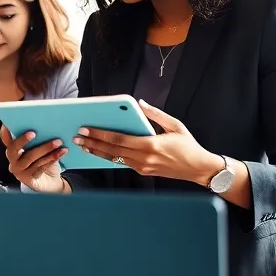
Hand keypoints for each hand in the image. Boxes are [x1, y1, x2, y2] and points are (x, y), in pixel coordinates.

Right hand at [0, 125, 67, 193]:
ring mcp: (19, 171)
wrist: (49, 182)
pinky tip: (61, 152)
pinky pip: (41, 166)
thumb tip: (44, 125)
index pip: (5, 139)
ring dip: (45, 148)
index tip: (8, 123)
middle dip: (23, 140)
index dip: (5, 131)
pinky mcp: (29, 179)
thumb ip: (36, 140)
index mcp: (13, 150)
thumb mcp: (38, 149)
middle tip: (34, 133)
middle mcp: (13, 160)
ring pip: (31, 157)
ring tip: (58, 142)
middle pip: (14, 149)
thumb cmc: (42, 161)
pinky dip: (52, 158)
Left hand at [72, 100, 217, 181]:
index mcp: (150, 144)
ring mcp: (143, 167)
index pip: (119, 139)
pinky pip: (123, 163)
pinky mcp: (143, 171)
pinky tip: (100, 151)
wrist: (198, 169)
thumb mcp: (175, 125)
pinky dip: (110, 157)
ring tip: (83, 145)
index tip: (86, 129)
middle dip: (92, 143)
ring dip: (98, 152)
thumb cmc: (188, 145)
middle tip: (77, 137)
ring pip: (115, 159)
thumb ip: (156, 114)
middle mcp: (144, 158)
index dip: (100, 134)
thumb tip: (139, 103)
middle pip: (112, 150)